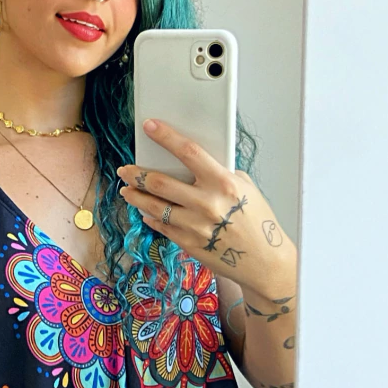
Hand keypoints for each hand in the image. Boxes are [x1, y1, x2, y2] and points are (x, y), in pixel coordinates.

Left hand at [116, 119, 294, 298]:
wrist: (263, 260)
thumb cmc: (257, 220)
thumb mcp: (245, 188)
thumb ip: (218, 174)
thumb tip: (192, 162)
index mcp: (223, 183)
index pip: (189, 152)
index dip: (166, 137)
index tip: (150, 126)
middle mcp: (206, 203)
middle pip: (160, 182)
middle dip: (136, 174)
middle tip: (125, 169)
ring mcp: (194, 225)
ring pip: (153, 205)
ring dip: (135, 196)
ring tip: (127, 189)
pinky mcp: (188, 243)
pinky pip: (160, 225)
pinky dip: (149, 216)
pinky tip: (144, 210)